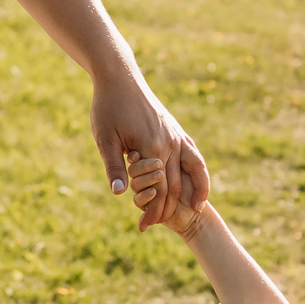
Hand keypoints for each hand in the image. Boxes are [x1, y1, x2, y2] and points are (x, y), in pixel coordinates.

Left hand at [89, 70, 207, 230]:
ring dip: (194, 191)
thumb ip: (113, 167)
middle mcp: (170, 143)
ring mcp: (177, 136)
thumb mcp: (105, 138)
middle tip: (156, 226)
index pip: (158, 189)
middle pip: (174, 184)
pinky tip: (196, 181)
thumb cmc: (108, 106)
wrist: (120, 77)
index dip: (152, 210)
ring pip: (194, 169)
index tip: (143, 226)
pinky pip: (194, 155)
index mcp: (153, 147)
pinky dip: (199, 172)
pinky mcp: (177, 130)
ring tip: (195, 210)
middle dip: (166, 208)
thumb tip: (120, 194)